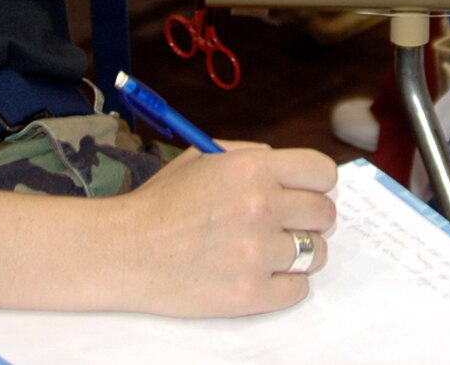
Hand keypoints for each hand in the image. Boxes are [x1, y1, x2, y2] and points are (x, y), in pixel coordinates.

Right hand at [108, 143, 336, 316]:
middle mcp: (260, 207)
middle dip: (310, 219)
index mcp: (252, 169)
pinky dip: (285, 285)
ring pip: (316, 253)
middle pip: (324, 214)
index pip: (323, 172)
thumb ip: (251, 156)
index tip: (307, 193)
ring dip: (299, 254)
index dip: (317, 183)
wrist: (124, 251)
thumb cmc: (161, 204)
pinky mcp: (250, 294)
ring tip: (269, 252)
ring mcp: (256, 254)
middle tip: (287, 225)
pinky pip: (299, 289)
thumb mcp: (204, 158)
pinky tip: (261, 274)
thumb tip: (289, 168)